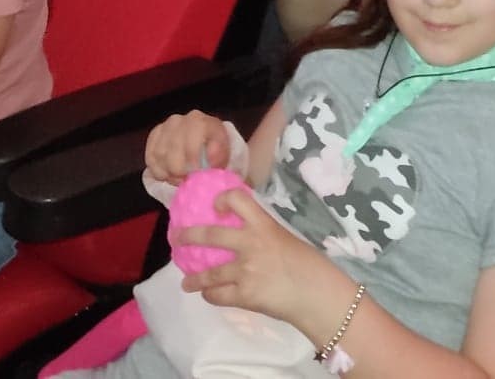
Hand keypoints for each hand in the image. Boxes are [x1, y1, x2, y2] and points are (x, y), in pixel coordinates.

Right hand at [146, 110, 231, 184]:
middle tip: (186, 179)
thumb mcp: (223, 151)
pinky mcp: (154, 136)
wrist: (204, 138)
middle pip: (172, 153)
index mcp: (199, 121)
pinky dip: (157, 170)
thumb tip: (210, 159)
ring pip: (159, 156)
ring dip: (168, 172)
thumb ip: (218, 155)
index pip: (190, 145)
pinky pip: (150, 158)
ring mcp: (164, 127)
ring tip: (178, 177)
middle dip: (179, 171)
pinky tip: (167, 174)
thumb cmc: (214, 147)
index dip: (192, 164)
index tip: (195, 175)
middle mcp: (178, 120)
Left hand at [181, 187, 347, 333]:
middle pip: (210, 235)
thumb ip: (264, 237)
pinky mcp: (243, 294)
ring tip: (186, 283)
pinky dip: (211, 295)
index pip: (237, 199)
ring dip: (194, 279)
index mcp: (264, 225)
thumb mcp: (285, 239)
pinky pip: (218, 295)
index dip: (222, 199)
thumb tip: (246, 241)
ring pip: (209, 273)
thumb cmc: (308, 265)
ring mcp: (244, 269)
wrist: (316, 293)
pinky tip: (209, 296)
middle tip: (178, 239)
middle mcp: (250, 243)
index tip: (214, 206)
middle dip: (189, 236)